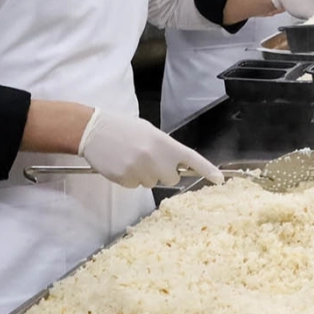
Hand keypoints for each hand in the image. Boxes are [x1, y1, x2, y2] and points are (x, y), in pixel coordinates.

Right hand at [78, 109, 222, 187]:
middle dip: (164, 172)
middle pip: (172, 178)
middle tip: (148, 158)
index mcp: (164, 143)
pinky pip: (135, 186)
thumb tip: (176, 163)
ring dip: (145, 175)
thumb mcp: (149, 132)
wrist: (94, 129)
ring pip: (152, 183)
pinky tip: (121, 163)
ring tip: (131, 157)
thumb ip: (165, 148)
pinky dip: (130, 178)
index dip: (207, 170)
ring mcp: (140, 170)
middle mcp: (155, 158)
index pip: (192, 159)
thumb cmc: (123, 128)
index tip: (219, 179)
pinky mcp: (125, 179)